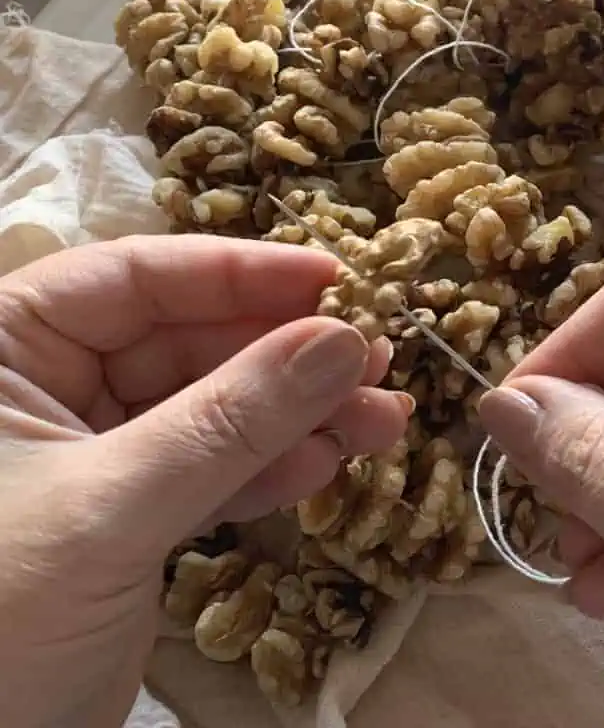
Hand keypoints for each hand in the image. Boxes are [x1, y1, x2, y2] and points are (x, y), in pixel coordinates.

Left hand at [0, 236, 410, 727]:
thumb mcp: (108, 509)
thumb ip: (230, 422)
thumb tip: (347, 340)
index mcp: (3, 349)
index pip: (134, 278)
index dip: (239, 272)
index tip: (336, 278)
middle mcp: (44, 386)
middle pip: (188, 338)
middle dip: (286, 356)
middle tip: (379, 359)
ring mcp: (90, 453)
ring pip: (211, 407)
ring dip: (298, 415)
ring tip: (383, 422)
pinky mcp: (124, 515)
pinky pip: (208, 470)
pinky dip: (269, 469)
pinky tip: (329, 466)